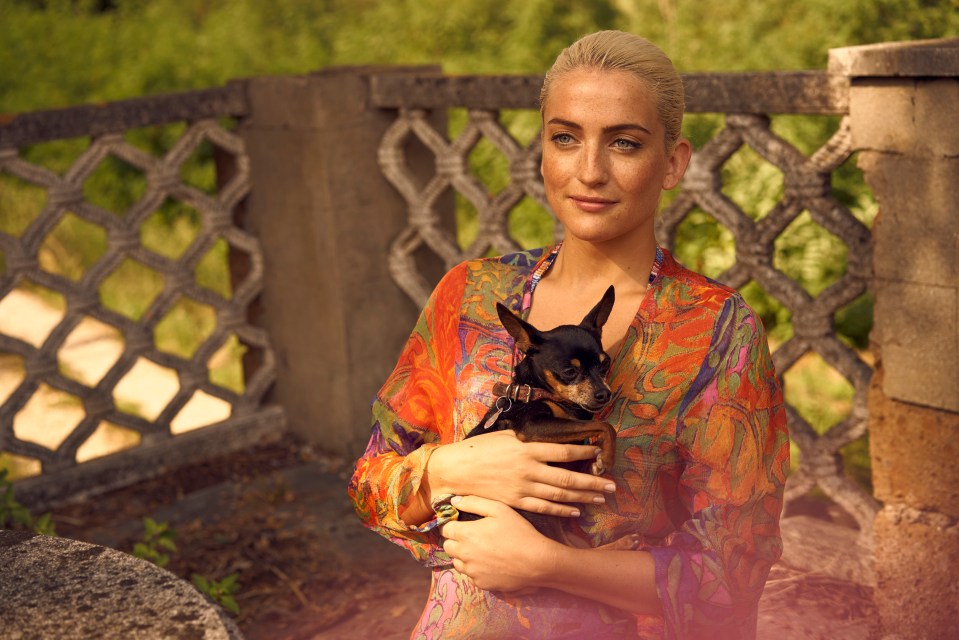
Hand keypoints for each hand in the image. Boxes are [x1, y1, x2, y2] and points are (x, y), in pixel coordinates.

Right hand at [427, 430, 614, 516]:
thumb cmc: (481, 448)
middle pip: (568, 478)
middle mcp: (529, 469)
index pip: (564, 451)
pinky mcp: (516, 502)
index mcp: (528, 448)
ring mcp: (523, 488)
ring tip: (601, 498)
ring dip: (583, 497)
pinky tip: (576, 511)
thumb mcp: (507, 436)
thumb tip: (551, 439)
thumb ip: (530, 440)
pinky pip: (544, 508)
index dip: (584, 451)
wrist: (458, 470)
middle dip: (593, 482)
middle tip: (613, 486)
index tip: (599, 451)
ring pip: (560, 495)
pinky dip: (561, 510)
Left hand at [440, 495, 558, 591]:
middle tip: (471, 536)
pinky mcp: (481, 584)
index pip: (445, 528)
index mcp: (466, 534)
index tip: (460, 523)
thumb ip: (474, 503)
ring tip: (481, 550)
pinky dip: (476, 569)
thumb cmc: (519, 532)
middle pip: (448, 546)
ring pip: (457, 562)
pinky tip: (491, 563)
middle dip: (455, 540)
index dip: (451, 524)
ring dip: (464, 556)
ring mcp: (472, 571)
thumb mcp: (499, 510)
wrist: (536, 562)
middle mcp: (464, 555)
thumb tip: (454, 501)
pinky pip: (471, 575)